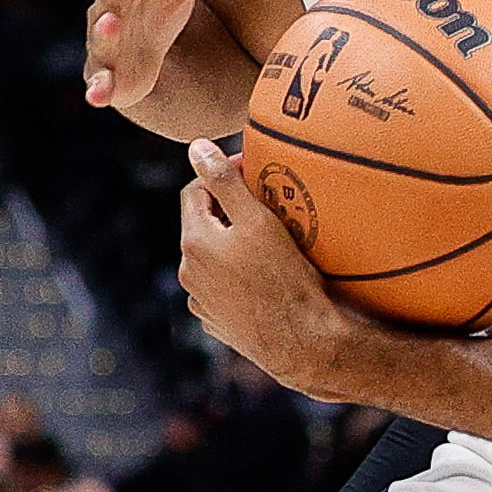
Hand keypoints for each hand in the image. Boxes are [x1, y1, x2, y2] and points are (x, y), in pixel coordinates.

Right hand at [82, 0, 230, 112]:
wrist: (140, 59)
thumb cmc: (158, 11)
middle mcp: (111, 7)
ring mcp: (105, 42)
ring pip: (102, 34)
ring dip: (105, 30)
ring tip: (110, 24)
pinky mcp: (105, 76)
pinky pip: (99, 82)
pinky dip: (98, 88)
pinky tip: (98, 96)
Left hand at [179, 137, 353, 393]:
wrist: (303, 344)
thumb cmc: (286, 280)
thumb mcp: (259, 221)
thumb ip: (225, 181)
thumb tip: (196, 147)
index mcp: (194, 242)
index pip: (195, 192)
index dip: (222, 176)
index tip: (252, 173)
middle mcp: (189, 274)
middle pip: (201, 226)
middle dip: (228, 211)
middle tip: (265, 206)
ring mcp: (202, 303)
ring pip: (211, 260)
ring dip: (231, 246)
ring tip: (267, 244)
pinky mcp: (218, 325)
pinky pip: (221, 290)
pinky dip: (236, 277)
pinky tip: (264, 278)